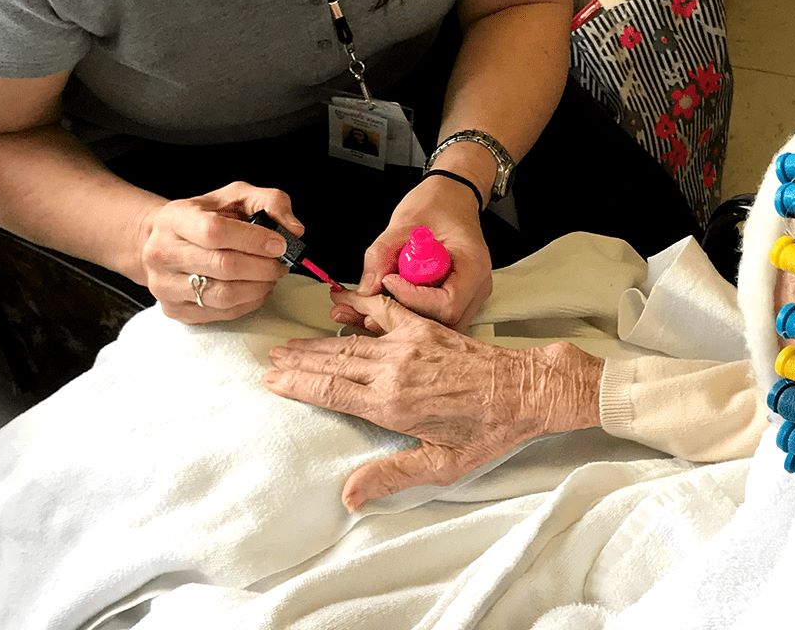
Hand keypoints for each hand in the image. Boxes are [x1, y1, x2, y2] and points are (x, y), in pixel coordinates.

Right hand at [138, 181, 302, 323]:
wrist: (164, 240)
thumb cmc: (205, 217)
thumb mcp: (236, 196)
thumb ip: (270, 202)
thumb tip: (293, 229)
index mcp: (175, 218)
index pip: (215, 232)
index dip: (253, 240)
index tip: (279, 244)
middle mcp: (162, 253)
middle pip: (223, 266)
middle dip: (263, 267)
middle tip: (280, 263)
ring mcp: (165, 285)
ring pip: (223, 295)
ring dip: (258, 287)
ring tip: (269, 276)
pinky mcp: (174, 309)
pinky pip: (221, 313)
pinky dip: (248, 303)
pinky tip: (255, 288)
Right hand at [263, 290, 601, 510]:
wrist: (523, 389)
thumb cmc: (486, 431)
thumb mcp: (441, 465)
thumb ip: (391, 476)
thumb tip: (348, 497)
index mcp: (390, 405)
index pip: (329, 391)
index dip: (296, 384)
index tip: (271, 380)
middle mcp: (393, 371)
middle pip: (332, 363)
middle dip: (298, 361)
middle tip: (271, 360)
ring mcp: (408, 345)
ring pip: (350, 341)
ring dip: (317, 341)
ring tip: (291, 343)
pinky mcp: (424, 328)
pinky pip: (383, 311)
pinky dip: (359, 304)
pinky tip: (338, 299)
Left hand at [352, 175, 492, 329]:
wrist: (452, 198)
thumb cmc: (439, 204)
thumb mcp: (405, 222)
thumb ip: (382, 254)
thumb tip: (367, 289)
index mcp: (473, 264)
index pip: (447, 302)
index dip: (413, 298)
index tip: (389, 281)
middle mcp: (476, 287)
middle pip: (441, 322)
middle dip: (401, 317)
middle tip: (367, 303)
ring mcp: (467, 297)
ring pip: (434, 326)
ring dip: (398, 320)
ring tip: (365, 305)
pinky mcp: (453, 300)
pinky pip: (431, 318)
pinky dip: (404, 315)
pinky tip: (380, 304)